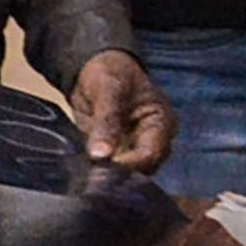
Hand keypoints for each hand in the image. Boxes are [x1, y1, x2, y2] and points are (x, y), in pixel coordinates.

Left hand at [70, 51, 174, 176]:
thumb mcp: (109, 87)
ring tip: (88, 176)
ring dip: (107, 176)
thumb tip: (101, 155)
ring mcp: (134, 150)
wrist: (93, 69)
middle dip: (119, 174)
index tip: (105, 164)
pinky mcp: (116, 155)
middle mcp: (153, 141)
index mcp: (161, 122)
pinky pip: (109, 170)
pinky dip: (97, 172)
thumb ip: (106, 119)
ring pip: (126, 174)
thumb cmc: (110, 71)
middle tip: (93, 175)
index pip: (152, 153)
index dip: (130, 164)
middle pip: (142, 170)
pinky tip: (84, 173)